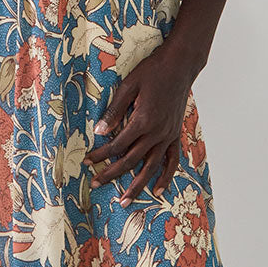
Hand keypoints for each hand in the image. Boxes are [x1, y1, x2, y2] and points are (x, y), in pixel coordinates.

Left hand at [82, 49, 194, 204]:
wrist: (180, 65)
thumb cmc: (152, 72)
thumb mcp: (128, 87)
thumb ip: (114, 111)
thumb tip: (99, 131)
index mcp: (142, 121)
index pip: (116, 145)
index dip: (100, 155)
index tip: (87, 161)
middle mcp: (156, 133)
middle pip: (131, 161)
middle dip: (111, 174)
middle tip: (96, 184)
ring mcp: (168, 135)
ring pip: (151, 167)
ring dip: (137, 186)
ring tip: (125, 201)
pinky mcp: (175, 134)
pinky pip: (172, 161)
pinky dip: (166, 177)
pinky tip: (158, 190)